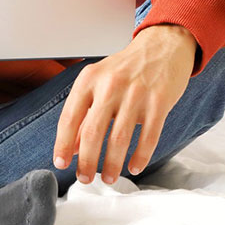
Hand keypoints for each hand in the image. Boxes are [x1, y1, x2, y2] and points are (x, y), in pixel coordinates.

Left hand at [52, 24, 197, 183]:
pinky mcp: (160, 101)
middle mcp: (110, 85)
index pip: (69, 117)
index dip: (63, 144)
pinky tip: (134, 166)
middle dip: (87, 162)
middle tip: (86, 178)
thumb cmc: (126, 68)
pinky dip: (140, 156)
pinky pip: (149, 136)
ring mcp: (136, 93)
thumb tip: (72, 148)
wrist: (162, 45)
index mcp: (89, 79)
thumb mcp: (98, 83)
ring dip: (112, 165)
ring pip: (119, 138)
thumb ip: (83, 114)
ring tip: (109, 178)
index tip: (61, 163)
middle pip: (93, 132)